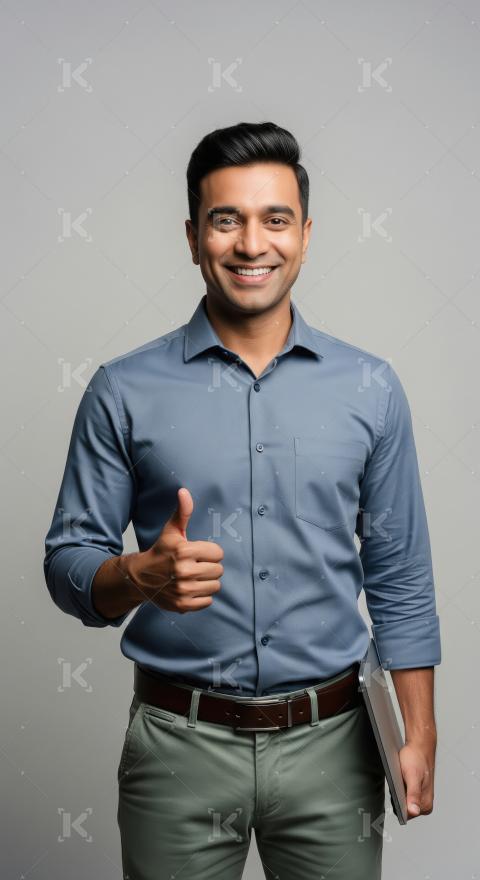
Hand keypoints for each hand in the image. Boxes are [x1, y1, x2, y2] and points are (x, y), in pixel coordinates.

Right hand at [127, 487, 223, 612]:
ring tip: (193, 577)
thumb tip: (184, 491)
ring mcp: (183, 590)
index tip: (197, 554)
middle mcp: (184, 571)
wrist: (140, 577)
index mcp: (184, 551)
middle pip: (219, 570)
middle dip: (209, 567)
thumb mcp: (172, 531)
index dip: (209, 553)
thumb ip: (183, 512)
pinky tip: (190, 589)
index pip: (218, 553)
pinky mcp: (183, 605)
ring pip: (215, 586)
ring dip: (207, 582)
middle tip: (195, 566)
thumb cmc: (160, 552)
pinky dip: (202, 596)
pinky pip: (208, 601)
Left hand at [398, 736, 435, 819]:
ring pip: (402, 802)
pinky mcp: (416, 792)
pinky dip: (399, 788)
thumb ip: (413, 794)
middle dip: (397, 797)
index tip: (396, 790)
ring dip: (398, 792)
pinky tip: (400, 779)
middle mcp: (424, 804)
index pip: (406, 815)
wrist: (420, 746)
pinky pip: (403, 795)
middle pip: (403, 809)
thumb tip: (414, 811)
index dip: (397, 803)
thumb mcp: (412, 776)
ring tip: (400, 779)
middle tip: (398, 782)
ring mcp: (420, 798)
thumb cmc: (416, 758)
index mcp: (425, 804)